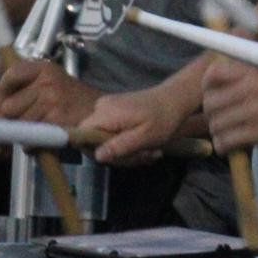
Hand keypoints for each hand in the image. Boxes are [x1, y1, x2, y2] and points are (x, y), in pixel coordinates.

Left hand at [0, 59, 100, 129]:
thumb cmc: (70, 97)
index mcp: (44, 68)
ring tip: (41, 125)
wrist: (99, 113)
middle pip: (9, 106)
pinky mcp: (56, 122)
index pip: (11, 75)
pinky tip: (45, 136)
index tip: (11, 95)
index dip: (6, 89)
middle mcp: (47, 83)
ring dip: (26, 131)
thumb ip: (24, 73)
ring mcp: (52, 103)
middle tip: (30, 115)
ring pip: (19, 125)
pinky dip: (34, 144)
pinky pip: (31, 139)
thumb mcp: (50, 77)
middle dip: (15, 115)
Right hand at [78, 86, 192, 166]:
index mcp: (105, 113)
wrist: (176, 99)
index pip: (82, 134)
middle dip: (120, 154)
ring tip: (151, 152)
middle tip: (145, 157)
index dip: (93, 151)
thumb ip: (119, 146)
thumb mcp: (143, 138)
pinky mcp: (115, 112)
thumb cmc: (163, 119)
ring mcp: (108, 108)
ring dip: (129, 151)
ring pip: (107, 139)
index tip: (116, 158)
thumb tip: (97, 156)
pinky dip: (129, 142)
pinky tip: (147, 145)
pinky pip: (114, 132)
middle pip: (95, 140)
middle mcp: (101, 108)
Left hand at [204, 57, 257, 152]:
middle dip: (212, 114)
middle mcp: (255, 85)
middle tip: (221, 119)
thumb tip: (214, 72)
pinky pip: (226, 141)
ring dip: (218, 132)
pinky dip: (224, 146)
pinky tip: (231, 145)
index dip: (208, 86)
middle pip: (210, 102)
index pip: (214, 73)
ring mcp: (257, 108)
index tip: (214, 95)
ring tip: (228, 132)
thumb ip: (245, 76)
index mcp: (256, 69)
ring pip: (216, 123)